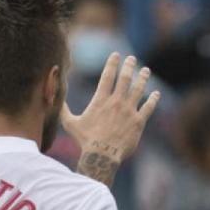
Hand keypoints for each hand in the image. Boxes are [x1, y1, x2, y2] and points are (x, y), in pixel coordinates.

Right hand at [63, 53, 160, 169]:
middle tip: (132, 58)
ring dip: (143, 78)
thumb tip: (53, 98)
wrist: (102, 155)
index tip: (116, 55)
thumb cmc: (85, 140)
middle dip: (129, 66)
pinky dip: (153, 99)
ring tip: (146, 71)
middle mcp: (116, 102)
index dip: (112, 63)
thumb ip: (63, 109)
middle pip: (125, 78)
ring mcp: (129, 111)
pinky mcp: (138, 122)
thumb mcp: (70, 124)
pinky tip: (156, 93)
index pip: (107, 76)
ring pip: (139, 89)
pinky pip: (148, 107)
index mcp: (101, 100)